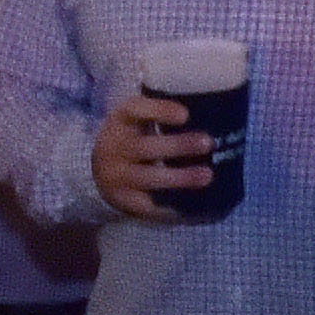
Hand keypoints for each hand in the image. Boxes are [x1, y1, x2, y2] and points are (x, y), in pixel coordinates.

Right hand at [92, 91, 215, 221]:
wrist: (102, 169)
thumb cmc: (134, 138)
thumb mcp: (138, 120)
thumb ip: (162, 115)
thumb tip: (212, 113)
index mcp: (120, 120)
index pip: (135, 110)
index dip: (159, 111)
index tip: (185, 115)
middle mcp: (113, 147)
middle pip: (145, 147)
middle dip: (178, 146)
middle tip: (208, 143)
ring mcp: (116, 176)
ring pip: (148, 177)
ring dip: (180, 177)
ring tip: (207, 175)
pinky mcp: (123, 200)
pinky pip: (148, 203)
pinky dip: (170, 203)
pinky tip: (191, 200)